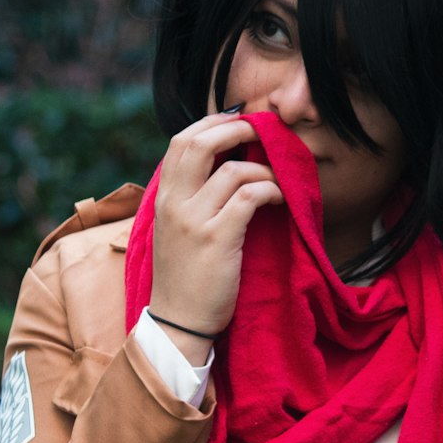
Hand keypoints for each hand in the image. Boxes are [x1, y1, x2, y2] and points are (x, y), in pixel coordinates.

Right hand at [149, 114, 282, 357]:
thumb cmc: (185, 277)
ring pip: (233, 170)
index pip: (180, 141)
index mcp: (163, 198)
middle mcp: (174, 203)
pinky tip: (279, 199)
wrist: (178, 322)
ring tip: (277, 179)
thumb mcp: (176, 230)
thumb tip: (221, 167)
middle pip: (200, 142)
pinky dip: (270, 190)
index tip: (239, 120)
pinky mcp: (217, 239)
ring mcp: (194, 221)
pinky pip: (250, 197)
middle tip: (264, 132)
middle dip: (237, 128)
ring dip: (264, 168)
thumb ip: (190, 199)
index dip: (212, 122)